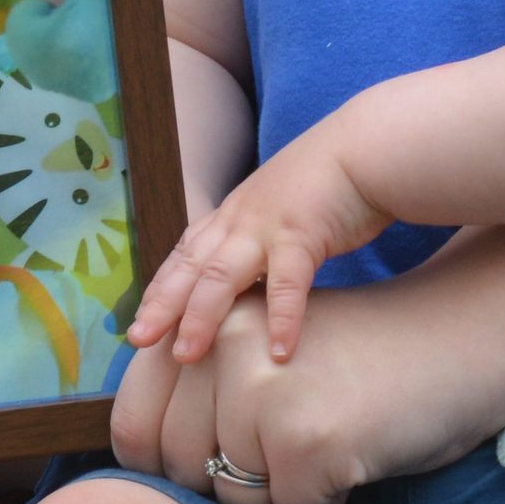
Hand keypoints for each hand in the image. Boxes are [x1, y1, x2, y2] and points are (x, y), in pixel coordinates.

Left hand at [111, 284, 504, 503]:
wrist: (462, 338)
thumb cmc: (358, 358)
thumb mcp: (263, 351)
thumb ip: (200, 387)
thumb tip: (136, 460)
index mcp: (205, 328)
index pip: (132, 425)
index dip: (158, 465)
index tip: (197, 469)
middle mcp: (223, 352)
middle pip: (182, 471)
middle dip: (232, 480)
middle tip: (288, 448)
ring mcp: (263, 395)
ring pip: (235, 499)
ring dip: (281, 492)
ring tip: (328, 439)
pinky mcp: (308, 441)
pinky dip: (327, 501)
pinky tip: (357, 454)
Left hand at [127, 128, 387, 363]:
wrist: (365, 149)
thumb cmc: (328, 185)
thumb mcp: (279, 210)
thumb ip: (259, 241)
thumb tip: (251, 281)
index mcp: (233, 214)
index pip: (186, 254)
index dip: (161, 287)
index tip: (141, 319)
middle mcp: (239, 219)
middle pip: (190, 267)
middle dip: (162, 304)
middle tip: (138, 339)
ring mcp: (266, 226)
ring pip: (222, 275)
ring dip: (202, 317)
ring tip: (186, 354)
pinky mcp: (302, 234)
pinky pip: (287, 283)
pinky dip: (282, 318)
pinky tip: (280, 352)